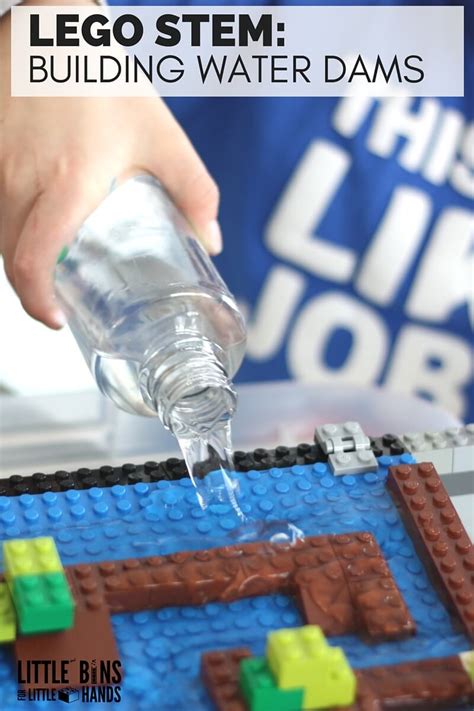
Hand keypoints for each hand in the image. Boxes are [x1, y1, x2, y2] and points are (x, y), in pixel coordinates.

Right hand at [0, 3, 220, 328]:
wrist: (52, 28)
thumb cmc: (102, 77)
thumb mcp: (162, 135)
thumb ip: (194, 190)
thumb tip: (209, 239)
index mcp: (66, 183)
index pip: (32, 262)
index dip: (38, 302)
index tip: (56, 316)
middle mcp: (18, 178)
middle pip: (11, 255)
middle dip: (33, 283)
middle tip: (59, 291)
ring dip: (19, 251)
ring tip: (48, 253)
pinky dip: (5, 220)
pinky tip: (30, 214)